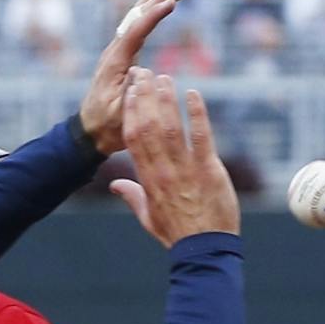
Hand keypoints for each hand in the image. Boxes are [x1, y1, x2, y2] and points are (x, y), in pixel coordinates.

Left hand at [79, 0, 185, 155]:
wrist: (91, 130)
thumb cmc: (108, 126)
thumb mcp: (121, 115)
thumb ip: (130, 94)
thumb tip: (141, 69)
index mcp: (115, 63)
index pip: (136, 32)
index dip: (153, 15)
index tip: (171, 2)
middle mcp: (114, 52)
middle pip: (135, 18)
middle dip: (157, 0)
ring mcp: (117, 52)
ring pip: (134, 19)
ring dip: (153, 1)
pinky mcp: (121, 56)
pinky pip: (135, 27)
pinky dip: (148, 13)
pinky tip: (159, 5)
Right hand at [109, 69, 239, 246]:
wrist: (204, 250)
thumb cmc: (177, 234)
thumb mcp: (148, 217)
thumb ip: (132, 196)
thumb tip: (115, 185)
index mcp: (147, 178)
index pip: (133, 137)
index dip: (130, 110)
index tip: (130, 91)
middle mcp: (162, 170)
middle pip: (149, 126)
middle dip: (145, 97)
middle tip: (144, 73)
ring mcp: (185, 170)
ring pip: (171, 128)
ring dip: (167, 100)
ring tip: (165, 78)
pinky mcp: (209, 171)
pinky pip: (202, 137)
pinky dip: (198, 115)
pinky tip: (194, 94)